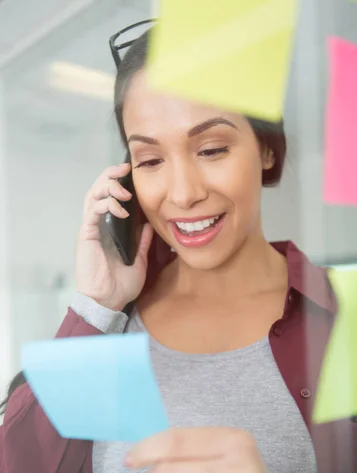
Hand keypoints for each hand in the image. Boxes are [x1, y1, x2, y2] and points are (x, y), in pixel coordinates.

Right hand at [76, 163, 152, 311]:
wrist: (108, 301)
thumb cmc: (121, 284)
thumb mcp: (140, 260)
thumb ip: (143, 242)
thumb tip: (151, 225)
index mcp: (109, 228)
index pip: (110, 196)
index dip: (118, 181)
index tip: (132, 172)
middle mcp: (98, 224)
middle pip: (98, 189)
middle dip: (111, 175)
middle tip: (125, 168)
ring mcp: (90, 228)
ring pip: (93, 195)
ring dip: (108, 186)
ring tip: (125, 190)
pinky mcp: (86, 234)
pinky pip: (93, 211)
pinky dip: (107, 204)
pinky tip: (122, 208)